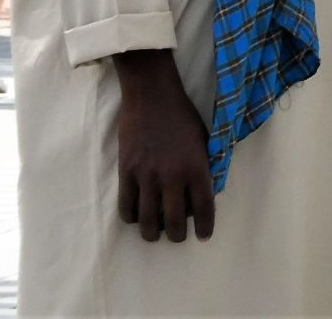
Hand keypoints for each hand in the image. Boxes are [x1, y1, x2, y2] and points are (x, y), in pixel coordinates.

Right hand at [113, 50, 214, 242]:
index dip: (205, 227)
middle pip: (174, 221)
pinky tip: (137, 216)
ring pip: (147, 220)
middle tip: (177, 236)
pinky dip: (131, 218)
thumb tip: (203, 193)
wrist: (152, 96)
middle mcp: (172, 176)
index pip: (204, 207)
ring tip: (155, 233)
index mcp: (196, 167)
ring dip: (152, 233)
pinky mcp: (126, 172)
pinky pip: (126, 207)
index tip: (203, 236)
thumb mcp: (204, 140)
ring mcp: (147, 176)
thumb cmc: (182, 116)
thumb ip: (204, 167)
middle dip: (177, 235)